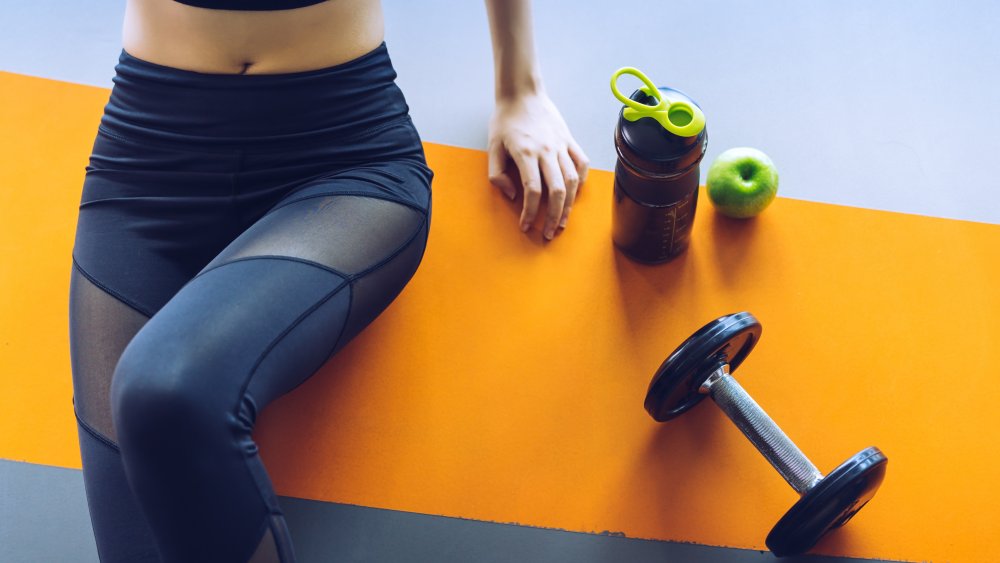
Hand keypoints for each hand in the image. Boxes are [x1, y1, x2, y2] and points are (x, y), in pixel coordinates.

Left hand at [487, 92, 589, 239]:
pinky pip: (581, 163)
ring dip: (569, 206)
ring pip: (572, 181)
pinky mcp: (569, 139)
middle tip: (548, 234)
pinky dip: (581, 181)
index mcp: (526, 153)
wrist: (522, 92)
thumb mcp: (492, 147)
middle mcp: (547, 151)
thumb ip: (497, 174)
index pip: (532, 191)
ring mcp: (561, 145)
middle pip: (557, 191)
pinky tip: (574, 194)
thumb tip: (512, 195)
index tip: (525, 226)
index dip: (530, 213)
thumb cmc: (505, 120)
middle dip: (553, 217)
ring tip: (562, 222)